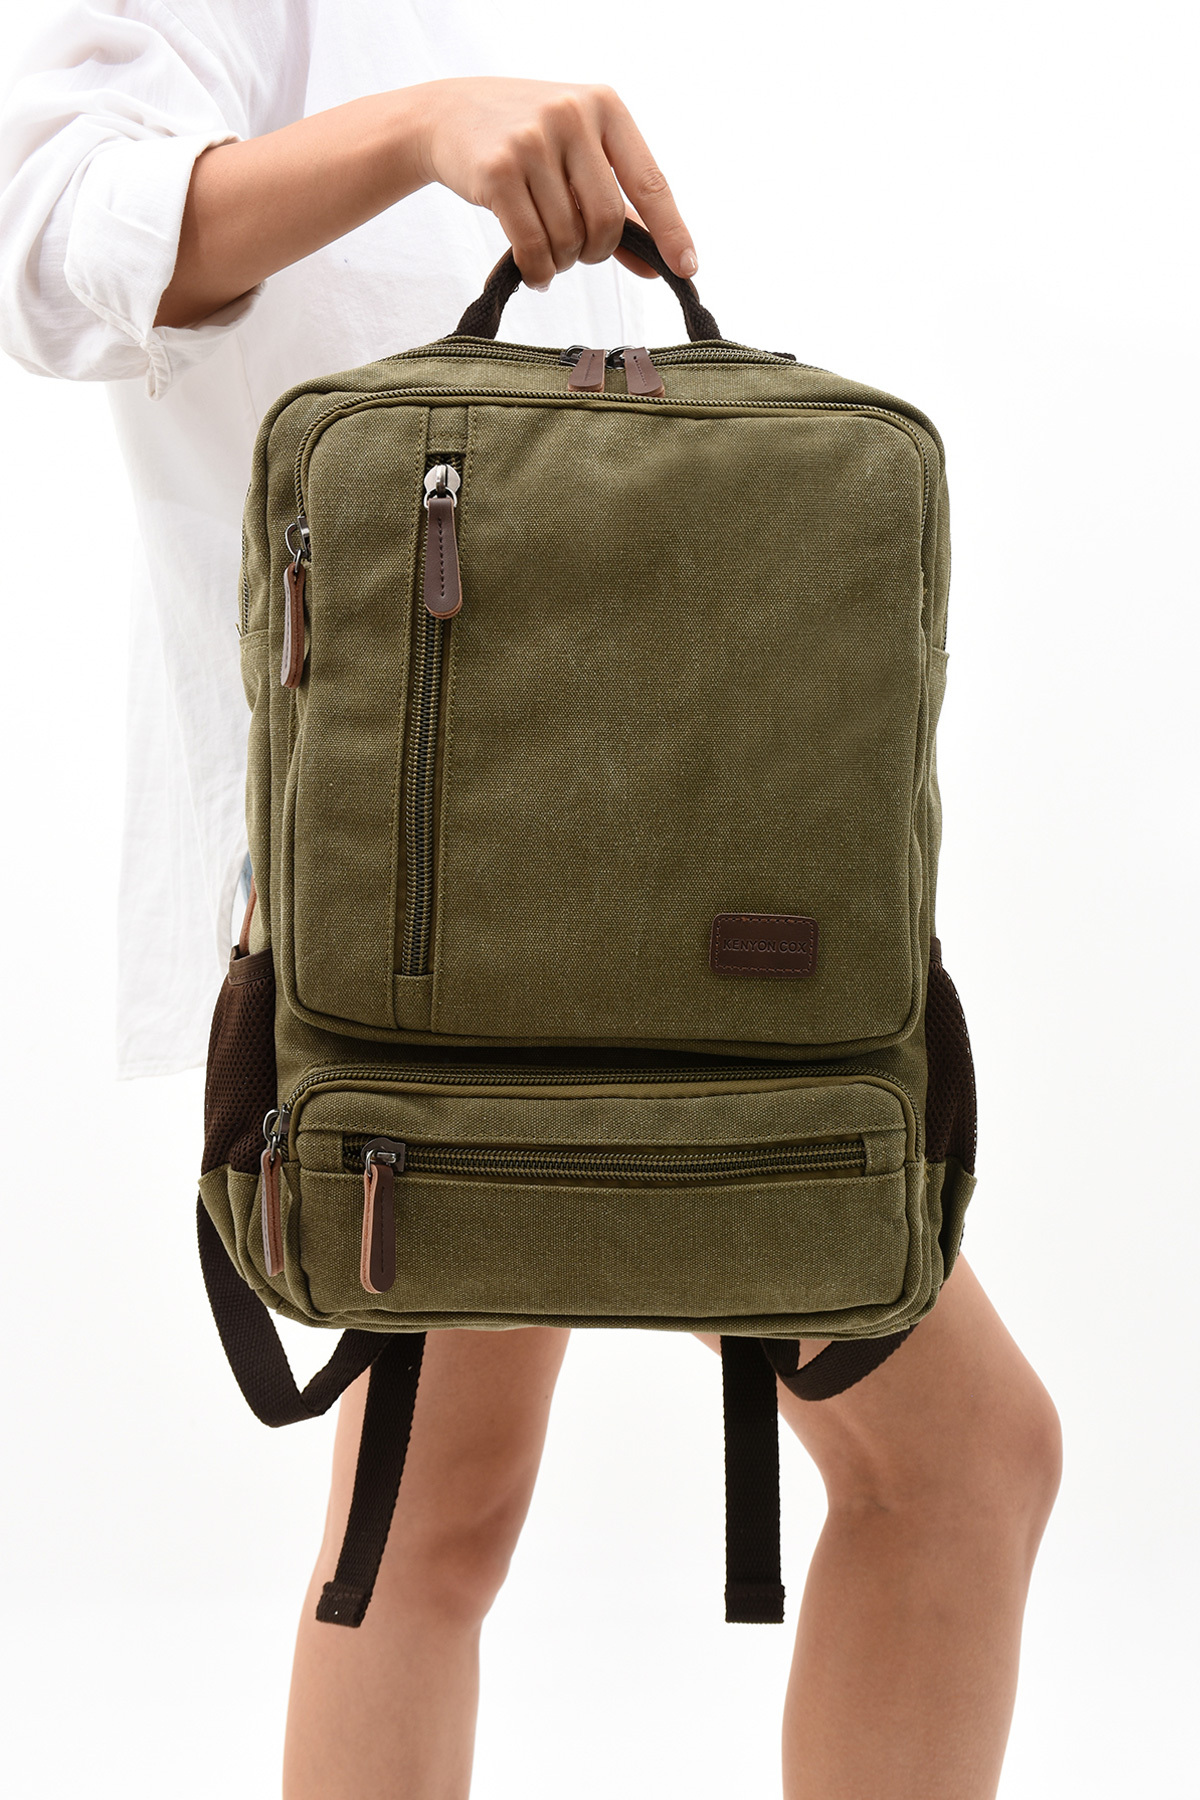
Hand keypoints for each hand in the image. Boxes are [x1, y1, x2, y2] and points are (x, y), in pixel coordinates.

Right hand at [414, 78, 696, 287]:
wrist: (448, 114)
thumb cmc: (525, 138)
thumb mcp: (577, 154)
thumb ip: (617, 205)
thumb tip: (655, 266)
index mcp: (605, 106)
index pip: (650, 180)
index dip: (670, 230)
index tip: (687, 268)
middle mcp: (572, 116)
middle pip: (606, 219)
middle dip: (594, 252)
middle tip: (578, 255)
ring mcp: (532, 140)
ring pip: (567, 236)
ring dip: (561, 262)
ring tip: (548, 254)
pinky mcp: (498, 170)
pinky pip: (532, 246)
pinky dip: (537, 271)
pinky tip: (534, 272)